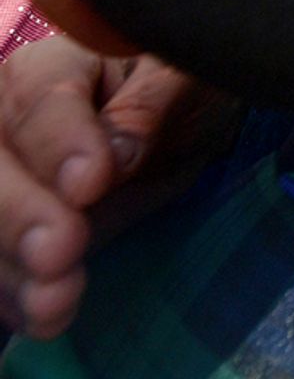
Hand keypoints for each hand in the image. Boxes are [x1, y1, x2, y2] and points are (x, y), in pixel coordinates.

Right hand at [0, 40, 232, 337]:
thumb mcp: (186, 85)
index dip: (60, 144)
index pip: (40, 100)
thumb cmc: (177, 97)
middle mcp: (3, 120)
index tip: (89, 184)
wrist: (173, 135)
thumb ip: (150, 108)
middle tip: (58, 252)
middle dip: (18, 215)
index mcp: (53, 67)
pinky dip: (12, 295)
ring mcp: (1, 176)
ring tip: (55, 301)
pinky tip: (44, 315)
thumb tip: (116, 153)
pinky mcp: (7, 228)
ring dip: (11, 268)